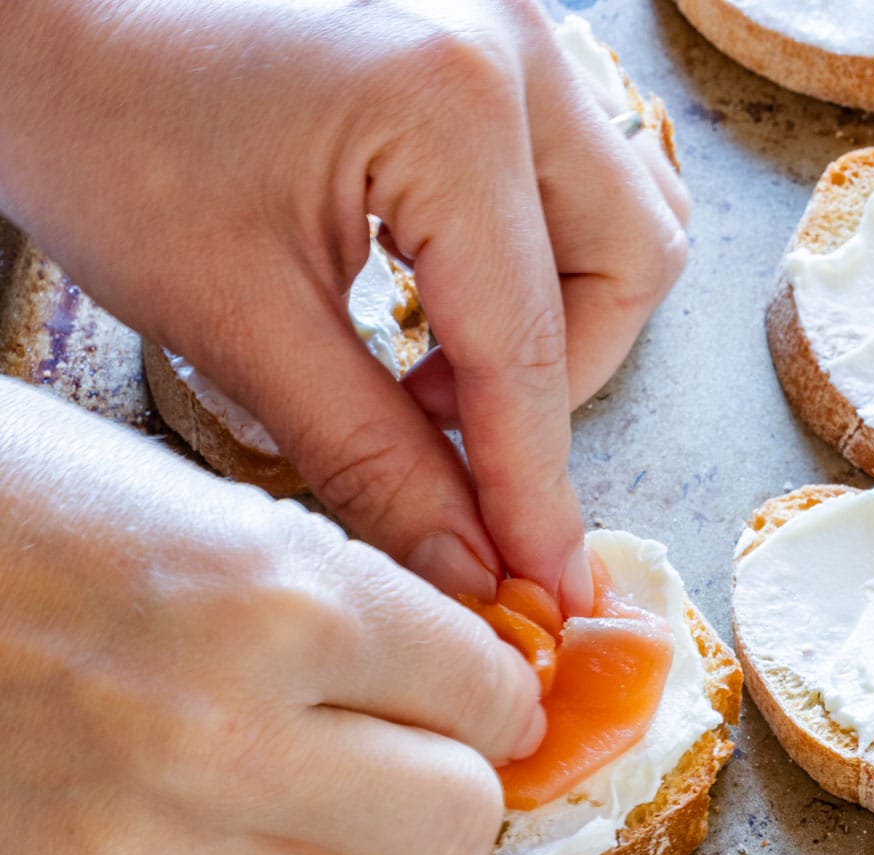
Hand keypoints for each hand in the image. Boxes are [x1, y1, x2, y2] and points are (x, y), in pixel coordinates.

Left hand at [0, 0, 688, 610]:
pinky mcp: (482, 35)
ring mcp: (505, 23)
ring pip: (618, 213)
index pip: (528, 346)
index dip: (535, 489)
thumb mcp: (243, 326)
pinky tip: (433, 303)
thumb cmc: (110, 139)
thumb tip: (473, 572)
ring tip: (432, 371)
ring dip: (554, 319)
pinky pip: (569, 172)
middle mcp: (510, 45)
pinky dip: (528, 262)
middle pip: (628, 262)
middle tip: (444, 434)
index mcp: (450, 104)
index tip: (545, 590)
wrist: (45, 20)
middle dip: (556, 382)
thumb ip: (375, 460)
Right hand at [0, 380, 542, 854]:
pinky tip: (102, 793)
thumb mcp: (159, 489)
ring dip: (300, 833)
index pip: (486, 692)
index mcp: (271, 594)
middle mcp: (226, 738)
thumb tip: (434, 657)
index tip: (473, 696)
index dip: (487, 692)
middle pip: (455, 827)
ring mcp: (136, 848)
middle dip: (436, 786)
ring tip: (211, 758)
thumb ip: (312, 582)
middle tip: (392, 751)